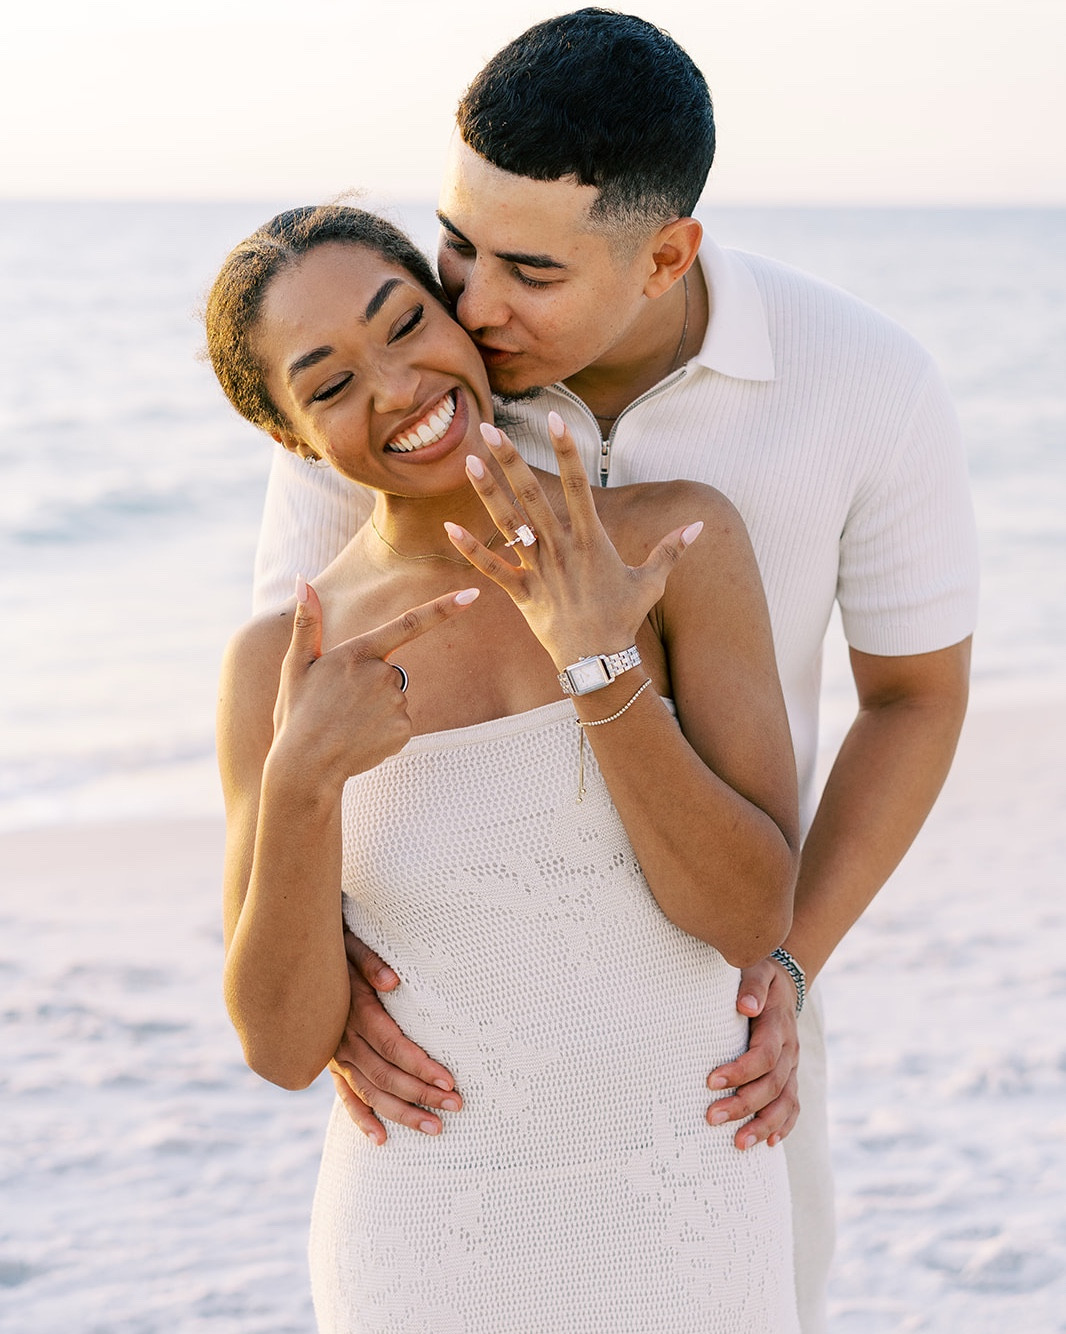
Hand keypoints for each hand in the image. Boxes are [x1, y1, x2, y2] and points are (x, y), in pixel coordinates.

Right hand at [269, 577, 478, 787]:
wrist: (305, 766)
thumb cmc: (297, 713)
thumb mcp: (296, 665)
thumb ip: (307, 622)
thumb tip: (301, 580)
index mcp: (359, 653)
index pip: (409, 623)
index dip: (444, 608)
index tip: (473, 594)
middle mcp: (383, 675)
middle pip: (390, 672)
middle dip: (371, 685)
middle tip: (340, 704)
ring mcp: (396, 704)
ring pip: (395, 698)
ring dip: (375, 709)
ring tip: (347, 723)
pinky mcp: (403, 729)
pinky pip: (399, 723)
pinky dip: (382, 731)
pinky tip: (360, 738)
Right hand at [328, 930, 462, 1144]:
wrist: (298, 959)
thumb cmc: (335, 949)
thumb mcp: (350, 946)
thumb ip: (370, 963)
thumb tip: (393, 982)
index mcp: (354, 1011)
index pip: (392, 1047)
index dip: (420, 1066)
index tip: (449, 1081)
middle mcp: (343, 1039)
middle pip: (386, 1075)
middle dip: (422, 1094)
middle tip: (456, 1106)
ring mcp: (335, 1055)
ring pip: (370, 1092)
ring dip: (402, 1114)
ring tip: (435, 1128)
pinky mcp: (330, 1063)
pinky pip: (345, 1096)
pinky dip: (362, 1118)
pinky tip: (381, 1138)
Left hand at [444, 413, 701, 667]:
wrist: (598, 660)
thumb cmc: (624, 619)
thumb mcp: (651, 582)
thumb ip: (671, 549)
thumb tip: (698, 525)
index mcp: (591, 539)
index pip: (578, 484)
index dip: (567, 450)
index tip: (555, 418)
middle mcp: (561, 549)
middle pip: (532, 496)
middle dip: (511, 461)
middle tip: (490, 430)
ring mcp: (538, 570)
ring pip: (508, 524)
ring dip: (487, 493)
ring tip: (468, 462)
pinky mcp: (521, 593)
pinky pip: (492, 569)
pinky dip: (471, 549)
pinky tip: (449, 527)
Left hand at [705, 957, 800, 1149]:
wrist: (782, 983)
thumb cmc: (760, 977)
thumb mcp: (756, 970)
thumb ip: (752, 986)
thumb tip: (746, 1006)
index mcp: (779, 1027)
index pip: (764, 1056)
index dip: (740, 1071)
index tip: (711, 1081)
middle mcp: (789, 1051)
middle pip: (772, 1085)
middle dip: (743, 1105)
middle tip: (712, 1118)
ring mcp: (792, 1067)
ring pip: (784, 1102)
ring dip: (763, 1125)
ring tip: (738, 1144)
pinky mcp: (790, 1077)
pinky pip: (793, 1106)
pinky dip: (784, 1126)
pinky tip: (769, 1144)